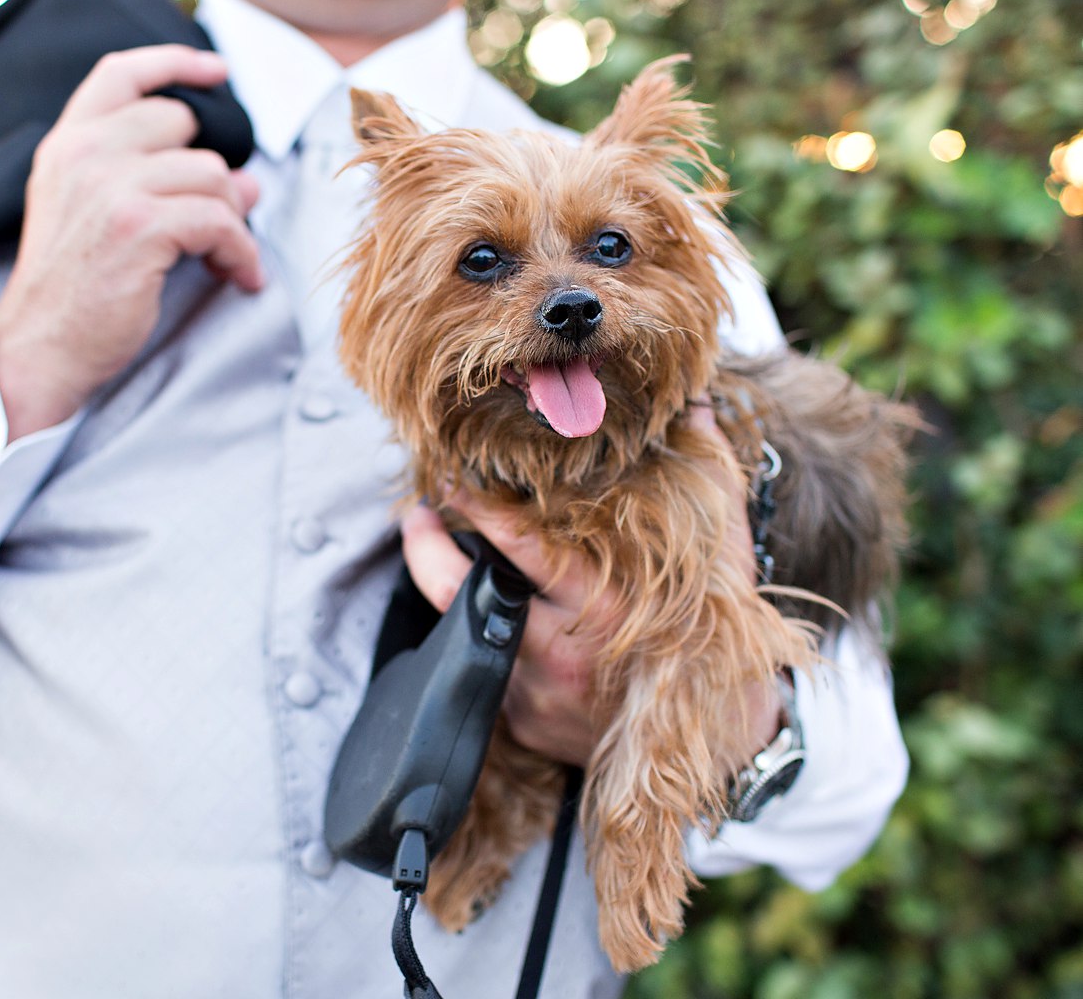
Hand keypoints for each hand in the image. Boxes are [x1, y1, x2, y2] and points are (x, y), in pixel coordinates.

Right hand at [0, 45, 263, 440]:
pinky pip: (221, 222)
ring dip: (233, 220)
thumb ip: (148, 179)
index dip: (175, 64)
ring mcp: (112, 187)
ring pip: (212, 175)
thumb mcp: (89, 215)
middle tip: (221, 221)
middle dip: (214, 175)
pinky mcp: (141, 227)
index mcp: (68, 144)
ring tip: (228, 257)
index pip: (122, 74)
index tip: (218, 73)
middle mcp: (86, 154)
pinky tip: (239, 276)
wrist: (41, 349)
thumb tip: (244, 178)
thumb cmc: (70, 291)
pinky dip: (241, 252)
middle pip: (184, 125)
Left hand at [399, 406, 778, 768]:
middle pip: (455, 592)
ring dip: (453, 594)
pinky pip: (489, 676)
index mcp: (598, 603)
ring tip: (443, 556)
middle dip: (425, 550)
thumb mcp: (724, 552)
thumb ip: (706, 475)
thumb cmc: (719, 638)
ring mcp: (532, 693)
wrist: (724, 741)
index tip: (453, 479)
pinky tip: (496, 622)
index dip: (476, 506)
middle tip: (419, 515)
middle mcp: (555, 651)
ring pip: (460, 633)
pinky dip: (490, 645)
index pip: (515, 544)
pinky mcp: (523, 725)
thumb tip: (700, 403)